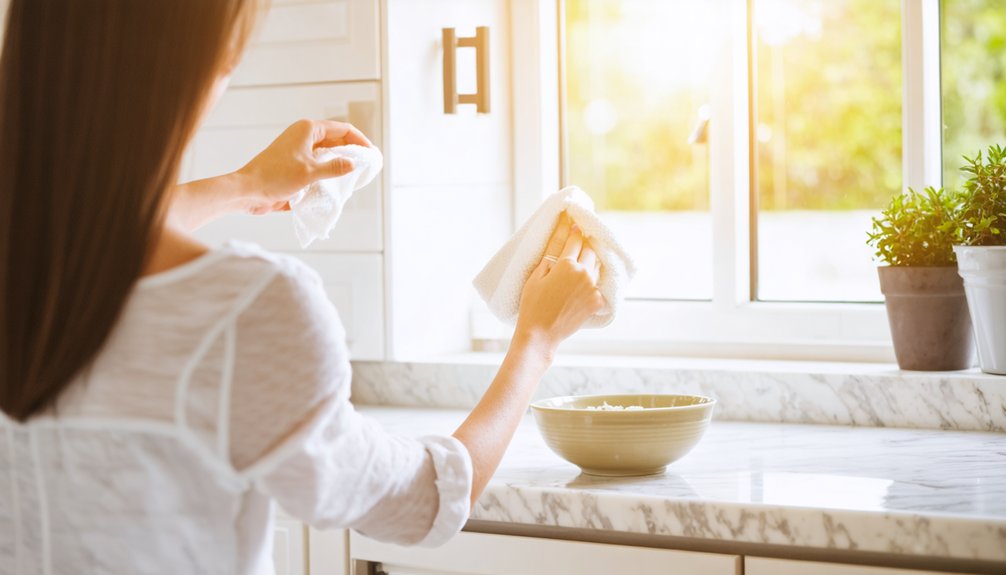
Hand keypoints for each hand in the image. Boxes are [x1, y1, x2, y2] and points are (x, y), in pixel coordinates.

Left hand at [236, 119, 373, 214]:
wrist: (247, 191)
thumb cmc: (274, 177)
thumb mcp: (309, 173)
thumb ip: (334, 168)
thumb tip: (354, 164)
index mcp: (307, 130)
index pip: (342, 129)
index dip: (359, 140)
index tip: (371, 154)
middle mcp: (304, 137)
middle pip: (336, 140)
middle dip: (351, 152)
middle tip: (366, 167)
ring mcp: (298, 151)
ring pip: (327, 153)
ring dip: (339, 163)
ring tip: (354, 176)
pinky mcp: (294, 165)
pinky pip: (317, 165)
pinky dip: (327, 172)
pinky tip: (335, 184)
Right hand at [513, 213, 605, 356]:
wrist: (540, 334)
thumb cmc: (532, 305)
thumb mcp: (536, 275)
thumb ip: (551, 253)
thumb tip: (562, 234)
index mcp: (567, 265)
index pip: (575, 240)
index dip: (574, 230)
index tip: (574, 222)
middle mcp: (584, 274)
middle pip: (590, 250)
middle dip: (585, 244)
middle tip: (580, 241)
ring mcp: (593, 288)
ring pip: (597, 266)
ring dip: (591, 260)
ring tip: (583, 259)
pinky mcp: (597, 301)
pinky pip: (600, 284)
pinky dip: (595, 280)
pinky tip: (588, 280)